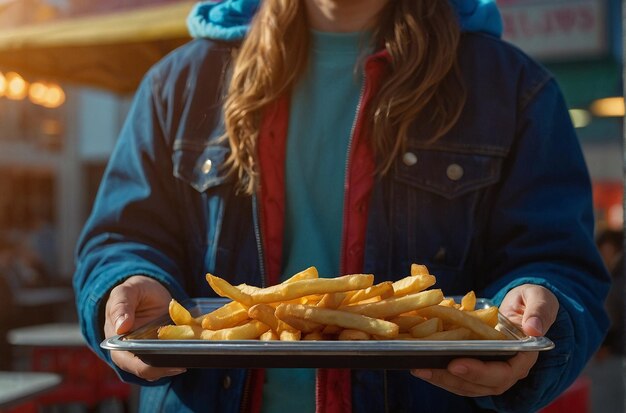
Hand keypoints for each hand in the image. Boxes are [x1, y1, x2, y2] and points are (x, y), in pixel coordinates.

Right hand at [104, 275, 186, 380]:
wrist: (147, 291)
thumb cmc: (133, 291)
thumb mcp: (126, 292)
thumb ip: (121, 305)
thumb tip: (121, 327)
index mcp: (117, 343)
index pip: (131, 363)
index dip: (149, 367)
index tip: (168, 364)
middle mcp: (131, 353)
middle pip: (148, 370)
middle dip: (165, 369)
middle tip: (182, 365)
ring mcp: (148, 352)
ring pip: (160, 367)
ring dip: (174, 365)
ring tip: (188, 359)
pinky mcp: (162, 348)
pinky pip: (170, 357)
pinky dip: (179, 356)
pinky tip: (191, 351)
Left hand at [411, 284, 558, 396]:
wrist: (524, 306)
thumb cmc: (533, 301)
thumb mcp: (540, 299)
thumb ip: (539, 311)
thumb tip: (533, 329)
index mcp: (524, 357)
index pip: (502, 373)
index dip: (479, 371)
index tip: (456, 363)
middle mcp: (508, 369)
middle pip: (480, 384)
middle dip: (452, 378)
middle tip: (426, 367)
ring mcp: (492, 371)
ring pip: (466, 384)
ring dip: (441, 379)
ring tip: (418, 368)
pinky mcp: (478, 366)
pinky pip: (459, 376)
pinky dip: (441, 373)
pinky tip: (421, 365)